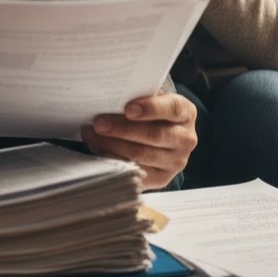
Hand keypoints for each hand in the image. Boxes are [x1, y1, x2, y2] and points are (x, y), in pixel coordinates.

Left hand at [81, 92, 197, 190]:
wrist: (161, 137)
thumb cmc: (151, 113)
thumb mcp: (150, 100)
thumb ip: (137, 97)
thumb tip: (109, 98)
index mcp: (185, 113)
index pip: (172, 109)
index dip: (151, 108)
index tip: (128, 109)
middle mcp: (186, 139)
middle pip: (154, 135)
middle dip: (122, 129)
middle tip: (98, 123)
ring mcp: (176, 162)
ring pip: (142, 155)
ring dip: (113, 145)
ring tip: (91, 134)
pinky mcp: (162, 179)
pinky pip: (136, 172)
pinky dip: (115, 160)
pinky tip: (99, 149)